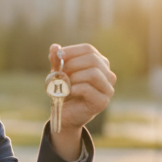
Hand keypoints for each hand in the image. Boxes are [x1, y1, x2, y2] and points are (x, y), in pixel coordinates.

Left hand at [48, 43, 115, 160]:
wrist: (66, 115)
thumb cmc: (64, 91)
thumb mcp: (58, 73)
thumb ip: (57, 61)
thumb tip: (54, 47)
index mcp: (99, 63)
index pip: (88, 49)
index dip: (72, 51)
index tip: (58, 56)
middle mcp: (107, 74)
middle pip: (93, 59)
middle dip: (72, 64)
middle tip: (61, 73)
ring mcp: (108, 88)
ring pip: (93, 73)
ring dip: (75, 77)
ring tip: (66, 84)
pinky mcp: (102, 101)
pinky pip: (88, 89)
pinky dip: (75, 88)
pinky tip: (70, 92)